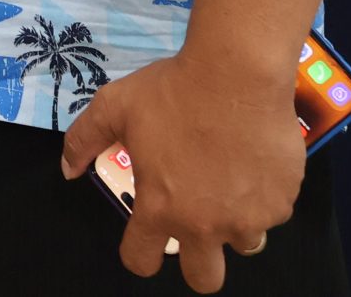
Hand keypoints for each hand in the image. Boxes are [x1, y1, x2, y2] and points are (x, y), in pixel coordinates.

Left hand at [60, 48, 305, 290]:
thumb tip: (68, 170)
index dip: (138, 254)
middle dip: (198, 262)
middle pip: (205, 279)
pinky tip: (252, 164)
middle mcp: (206, 225)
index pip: (141, 260)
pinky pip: (271, 213)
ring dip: (234, 224)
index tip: (144, 239)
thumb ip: (85, 140)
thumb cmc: (172, 91)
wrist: (237, 74)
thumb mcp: (113, 107)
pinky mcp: (282, 202)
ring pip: (243, 244)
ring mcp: (249, 218)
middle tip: (195, 227)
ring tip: (227, 185)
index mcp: (161, 208)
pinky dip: (262, 197)